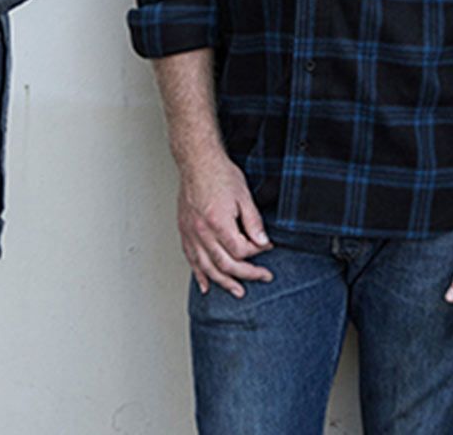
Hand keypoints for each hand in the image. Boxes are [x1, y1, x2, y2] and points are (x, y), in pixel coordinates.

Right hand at [175, 151, 272, 297]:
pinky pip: (191, 259)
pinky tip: (206, 285)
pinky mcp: (185, 232)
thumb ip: (253, 222)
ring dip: (223, 283)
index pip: (241, 250)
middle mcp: (202, 232)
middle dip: (246, 274)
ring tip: (237, 291)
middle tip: (262, 277)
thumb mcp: (244, 196)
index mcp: (218, 223)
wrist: (197, 162)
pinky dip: (199, 275)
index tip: (267, 247)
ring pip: (207, 267)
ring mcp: (191, 234)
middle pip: (225, 264)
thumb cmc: (219, 174)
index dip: (257, 252)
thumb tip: (262, 241)